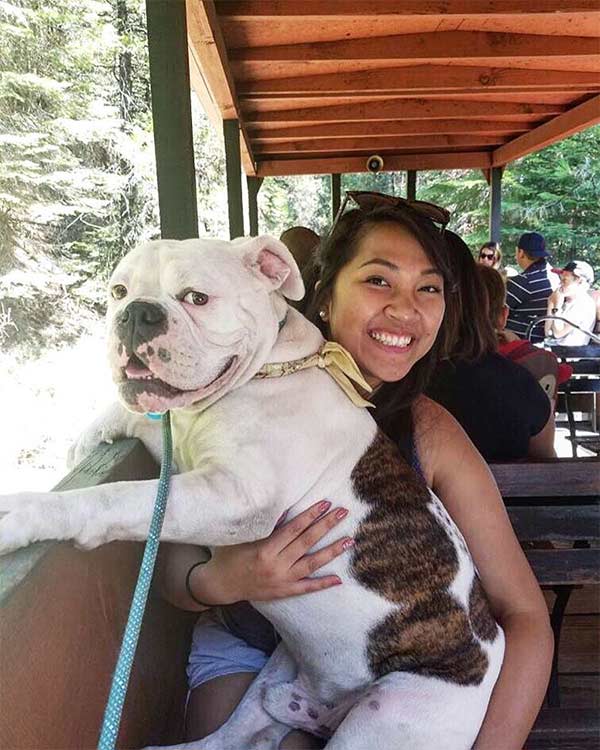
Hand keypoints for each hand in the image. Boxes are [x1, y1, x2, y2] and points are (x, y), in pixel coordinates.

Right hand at [189, 501, 352, 604]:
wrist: (220, 585)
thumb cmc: (229, 555)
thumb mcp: (243, 536)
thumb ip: (265, 525)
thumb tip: (285, 510)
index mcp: (265, 549)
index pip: (293, 529)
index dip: (310, 515)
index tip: (325, 504)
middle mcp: (276, 565)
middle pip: (307, 543)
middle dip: (326, 526)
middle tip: (343, 513)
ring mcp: (282, 580)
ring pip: (312, 564)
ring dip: (331, 551)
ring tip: (349, 540)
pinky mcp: (284, 592)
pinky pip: (307, 588)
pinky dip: (323, 584)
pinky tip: (338, 579)